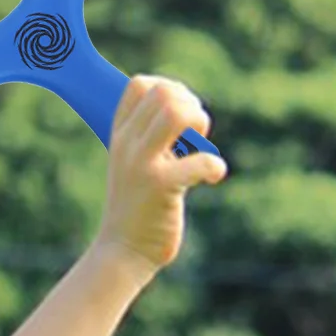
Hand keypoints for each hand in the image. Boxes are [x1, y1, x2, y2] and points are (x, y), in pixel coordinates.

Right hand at [92, 75, 227, 280]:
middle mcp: (127, 145)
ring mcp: (142, 164)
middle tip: (195, 135)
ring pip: (177, 113)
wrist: (122, 251)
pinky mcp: (161, 187)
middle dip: (191, 105)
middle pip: (164, 92)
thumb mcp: (134, 164)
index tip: (179, 116)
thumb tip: (186, 110)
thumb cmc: (136, 206)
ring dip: (200, 124)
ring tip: (200, 149)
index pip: (139, 85)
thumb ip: (152, 138)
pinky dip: (215, 166)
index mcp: (120, 136)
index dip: (170, 89)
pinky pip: (199, 161)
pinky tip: (213, 177)